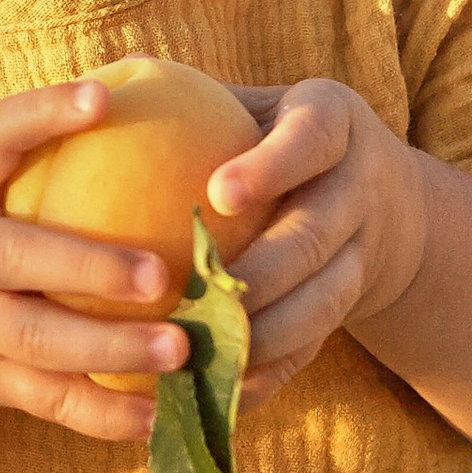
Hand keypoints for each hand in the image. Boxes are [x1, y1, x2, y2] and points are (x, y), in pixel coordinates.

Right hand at [0, 81, 192, 446]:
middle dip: (88, 266)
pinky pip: (50, 402)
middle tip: (161, 273)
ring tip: (181, 350)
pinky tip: (164, 414)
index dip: (41, 113)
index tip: (101, 96)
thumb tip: (148, 71)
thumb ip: (36, 149)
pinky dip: (106, 414)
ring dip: (111, 349)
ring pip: (38, 342)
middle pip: (16, 259)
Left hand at [201, 79, 430, 399]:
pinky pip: (313, 349)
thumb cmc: (272, 137)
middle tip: (195, 294)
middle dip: (262, 271)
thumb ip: (186, 93)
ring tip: (193, 352)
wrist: (379, 201)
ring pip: (323, 303)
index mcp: (335, 123)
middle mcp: (360, 189)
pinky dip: (265, 375)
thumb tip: (92, 79)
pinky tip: (209, 393)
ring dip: (260, 335)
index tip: (216, 193)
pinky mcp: (352, 309)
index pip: (311, 140)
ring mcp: (364, 255)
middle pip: (317, 236)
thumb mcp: (251, 103)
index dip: (271, 168)